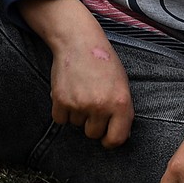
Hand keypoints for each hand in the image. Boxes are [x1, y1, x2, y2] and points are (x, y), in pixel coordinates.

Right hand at [21, 0, 132, 147]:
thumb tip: (119, 137)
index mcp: (121, 103)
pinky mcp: (60, 100)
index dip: (110, 141)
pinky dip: (62, 110)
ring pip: (76, 125)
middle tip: (91, 103)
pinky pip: (60, 119)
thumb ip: (122, 111)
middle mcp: (101, 106)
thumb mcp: (122, 85)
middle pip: (93, 134)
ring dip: (77, 114)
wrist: (79, 41)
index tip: (105, 138)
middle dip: (91, 123)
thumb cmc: (104, 62)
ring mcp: (80, 104)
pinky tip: (68, 93)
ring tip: (81, 91)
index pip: (116, 139)